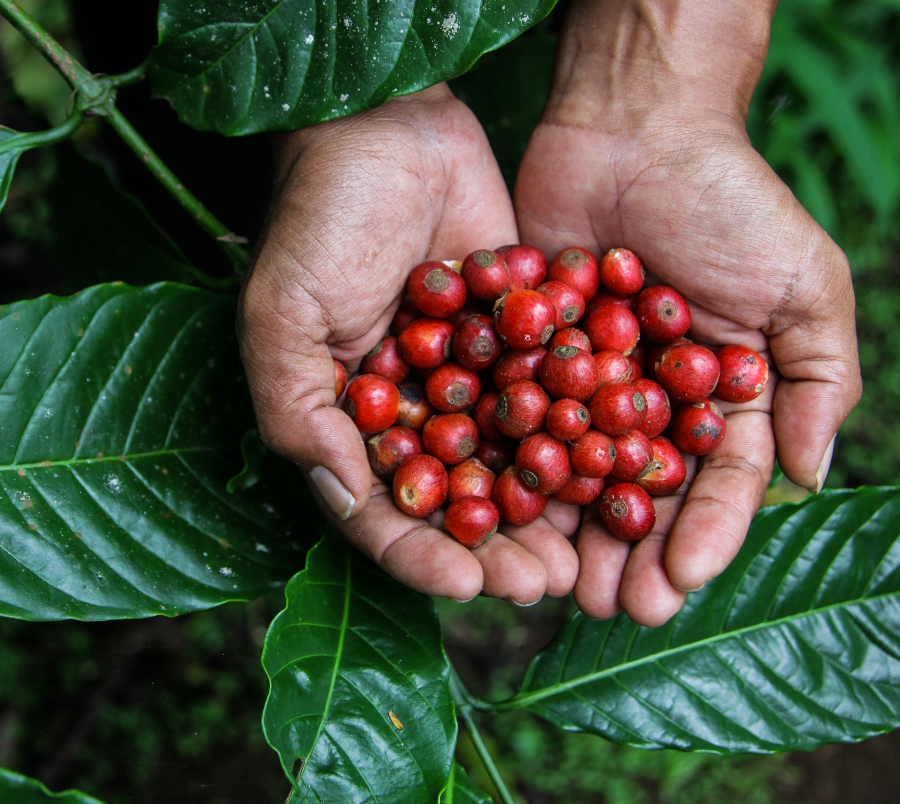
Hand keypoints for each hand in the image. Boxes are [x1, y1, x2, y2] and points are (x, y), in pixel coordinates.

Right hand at [240, 85, 579, 605]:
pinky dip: (580, 434)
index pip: (379, 509)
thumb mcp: (283, 313)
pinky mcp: (519, 339)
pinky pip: (550, 397)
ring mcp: (467, 378)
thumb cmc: (319, 217)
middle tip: (541, 585)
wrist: (392, 124)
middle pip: (454, 501)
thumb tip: (348, 498)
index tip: (466, 585)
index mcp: (345, 420)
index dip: (419, 553)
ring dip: (544, 512)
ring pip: (510, 462)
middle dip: (495, 548)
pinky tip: (616, 468)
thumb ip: (301, 409)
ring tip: (584, 552)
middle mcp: (409, 412)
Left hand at [513, 0, 861, 624]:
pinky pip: (518, 422)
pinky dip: (510, 468)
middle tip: (614, 609)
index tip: (685, 582)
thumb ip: (819, 379)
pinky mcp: (526, 358)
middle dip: (633, 555)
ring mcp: (586, 384)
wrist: (635, 128)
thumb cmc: (731, 202)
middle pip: (642, 495)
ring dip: (569, 534)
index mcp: (724, 398)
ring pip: (576, 474)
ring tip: (558, 589)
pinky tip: (500, 515)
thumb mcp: (803, 284)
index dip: (706, 534)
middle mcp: (652, 403)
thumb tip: (815, 478)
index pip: (720, 481)